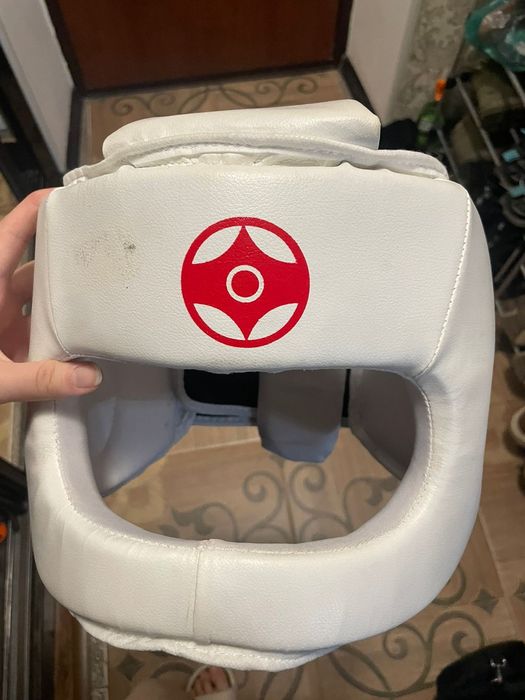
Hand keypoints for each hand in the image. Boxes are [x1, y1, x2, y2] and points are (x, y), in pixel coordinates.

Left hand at [0, 190, 101, 401]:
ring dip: (67, 305)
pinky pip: (40, 333)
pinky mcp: (7, 344)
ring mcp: (1, 320)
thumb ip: (38, 379)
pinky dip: (60, 338)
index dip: (38, 210)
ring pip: (42, 302)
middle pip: (37, 266)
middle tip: (107, 254)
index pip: (12, 234)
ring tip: (105, 302)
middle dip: (69, 260)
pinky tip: (85, 346)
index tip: (71, 196)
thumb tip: (89, 378)